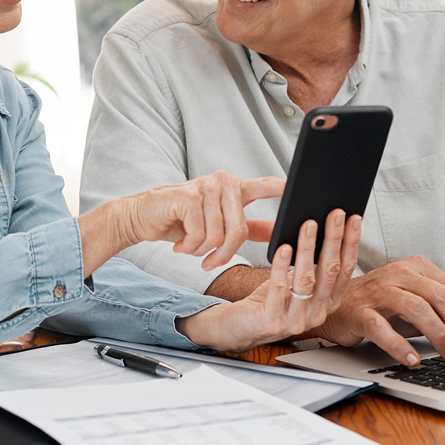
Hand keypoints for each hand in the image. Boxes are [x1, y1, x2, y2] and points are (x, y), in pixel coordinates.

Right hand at [79, 171, 284, 277]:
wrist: (143, 218)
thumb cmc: (181, 222)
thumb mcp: (218, 225)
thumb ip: (248, 227)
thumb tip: (279, 233)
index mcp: (234, 187)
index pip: (264, 185)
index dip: (282, 188)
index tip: (302, 187)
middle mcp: (222, 182)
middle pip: (239, 230)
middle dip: (225, 254)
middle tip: (208, 262)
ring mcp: (204, 187)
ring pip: (219, 236)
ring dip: (203, 252)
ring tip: (191, 247)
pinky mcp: (187, 197)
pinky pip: (200, 235)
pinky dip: (190, 248)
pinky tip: (180, 243)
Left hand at [178, 211, 360, 350]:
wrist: (240, 327)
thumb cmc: (270, 299)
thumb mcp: (295, 280)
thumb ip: (310, 263)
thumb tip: (319, 225)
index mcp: (328, 302)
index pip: (345, 269)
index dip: (350, 243)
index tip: (353, 218)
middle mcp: (318, 312)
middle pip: (330, 271)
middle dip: (334, 239)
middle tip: (335, 214)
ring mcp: (297, 319)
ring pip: (306, 279)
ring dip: (308, 249)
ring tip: (308, 225)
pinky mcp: (273, 321)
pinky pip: (279, 290)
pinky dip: (282, 267)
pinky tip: (283, 248)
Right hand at [310, 255, 444, 365]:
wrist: (336, 306)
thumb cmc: (380, 304)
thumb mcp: (413, 298)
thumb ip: (439, 305)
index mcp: (416, 266)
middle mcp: (397, 273)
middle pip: (440, 297)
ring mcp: (377, 291)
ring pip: (416, 308)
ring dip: (438, 336)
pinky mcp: (359, 311)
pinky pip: (382, 328)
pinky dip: (400, 346)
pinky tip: (413, 360)